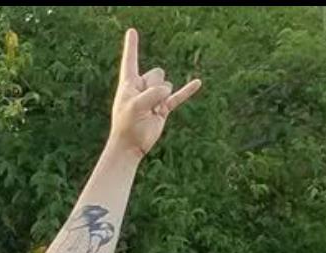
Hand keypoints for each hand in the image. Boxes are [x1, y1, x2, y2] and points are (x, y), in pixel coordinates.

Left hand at [108, 28, 199, 159]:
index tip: (132, 32)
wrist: (130, 147)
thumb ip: (153, 93)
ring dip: (161, 98)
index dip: (131, 46)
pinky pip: (178, 96)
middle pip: (156, 73)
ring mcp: (153, 97)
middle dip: (153, 88)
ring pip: (166, 85)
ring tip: (151, 112)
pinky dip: (187, 91)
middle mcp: (141, 87)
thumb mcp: (137, 105)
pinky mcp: (163, 108)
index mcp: (129, 83)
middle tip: (143, 105)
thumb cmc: (127, 125)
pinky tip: (198, 83)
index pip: (130, 60)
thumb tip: (168, 90)